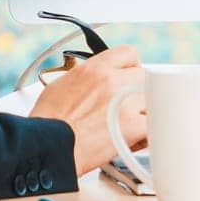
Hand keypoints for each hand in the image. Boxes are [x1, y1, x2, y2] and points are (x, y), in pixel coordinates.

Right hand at [29, 45, 147, 175]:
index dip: (131, 66)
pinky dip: (146, 135)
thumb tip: (96, 80)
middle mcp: (113, 81)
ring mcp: (126, 103)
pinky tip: (133, 140)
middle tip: (128, 106)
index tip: (129, 76)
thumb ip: (87, 77)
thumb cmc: (47, 123)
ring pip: (151, 101)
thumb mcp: (61, 85)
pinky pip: (153, 125)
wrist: (46, 147)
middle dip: (138, 92)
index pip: (129, 53)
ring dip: (143, 113)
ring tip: (127, 126)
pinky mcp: (133, 126)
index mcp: (96, 68)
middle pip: (143, 78)